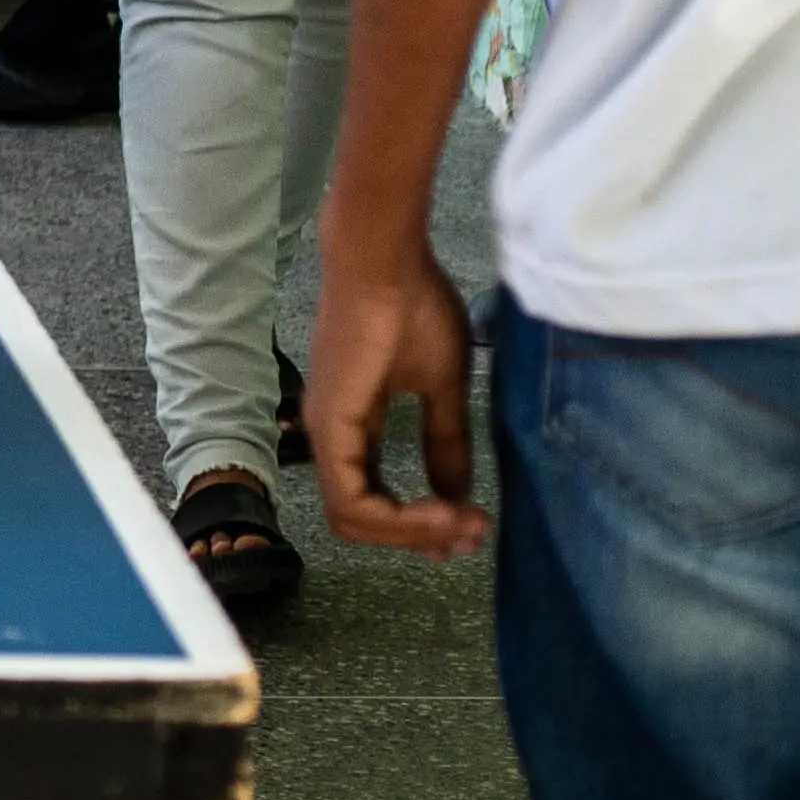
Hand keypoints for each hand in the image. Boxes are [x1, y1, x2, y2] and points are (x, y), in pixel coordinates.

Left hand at [306, 226, 488, 555]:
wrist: (388, 263)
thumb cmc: (414, 308)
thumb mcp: (440, 387)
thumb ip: (444, 441)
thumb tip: (457, 493)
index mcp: (354, 424)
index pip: (375, 496)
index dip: (420, 522)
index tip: (473, 524)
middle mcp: (332, 434)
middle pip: (364, 518)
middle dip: (421, 536)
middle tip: (474, 534)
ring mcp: (325, 431)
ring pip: (353, 519)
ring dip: (413, 533)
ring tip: (464, 524)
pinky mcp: (328, 426)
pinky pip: (350, 500)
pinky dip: (397, 520)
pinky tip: (441, 511)